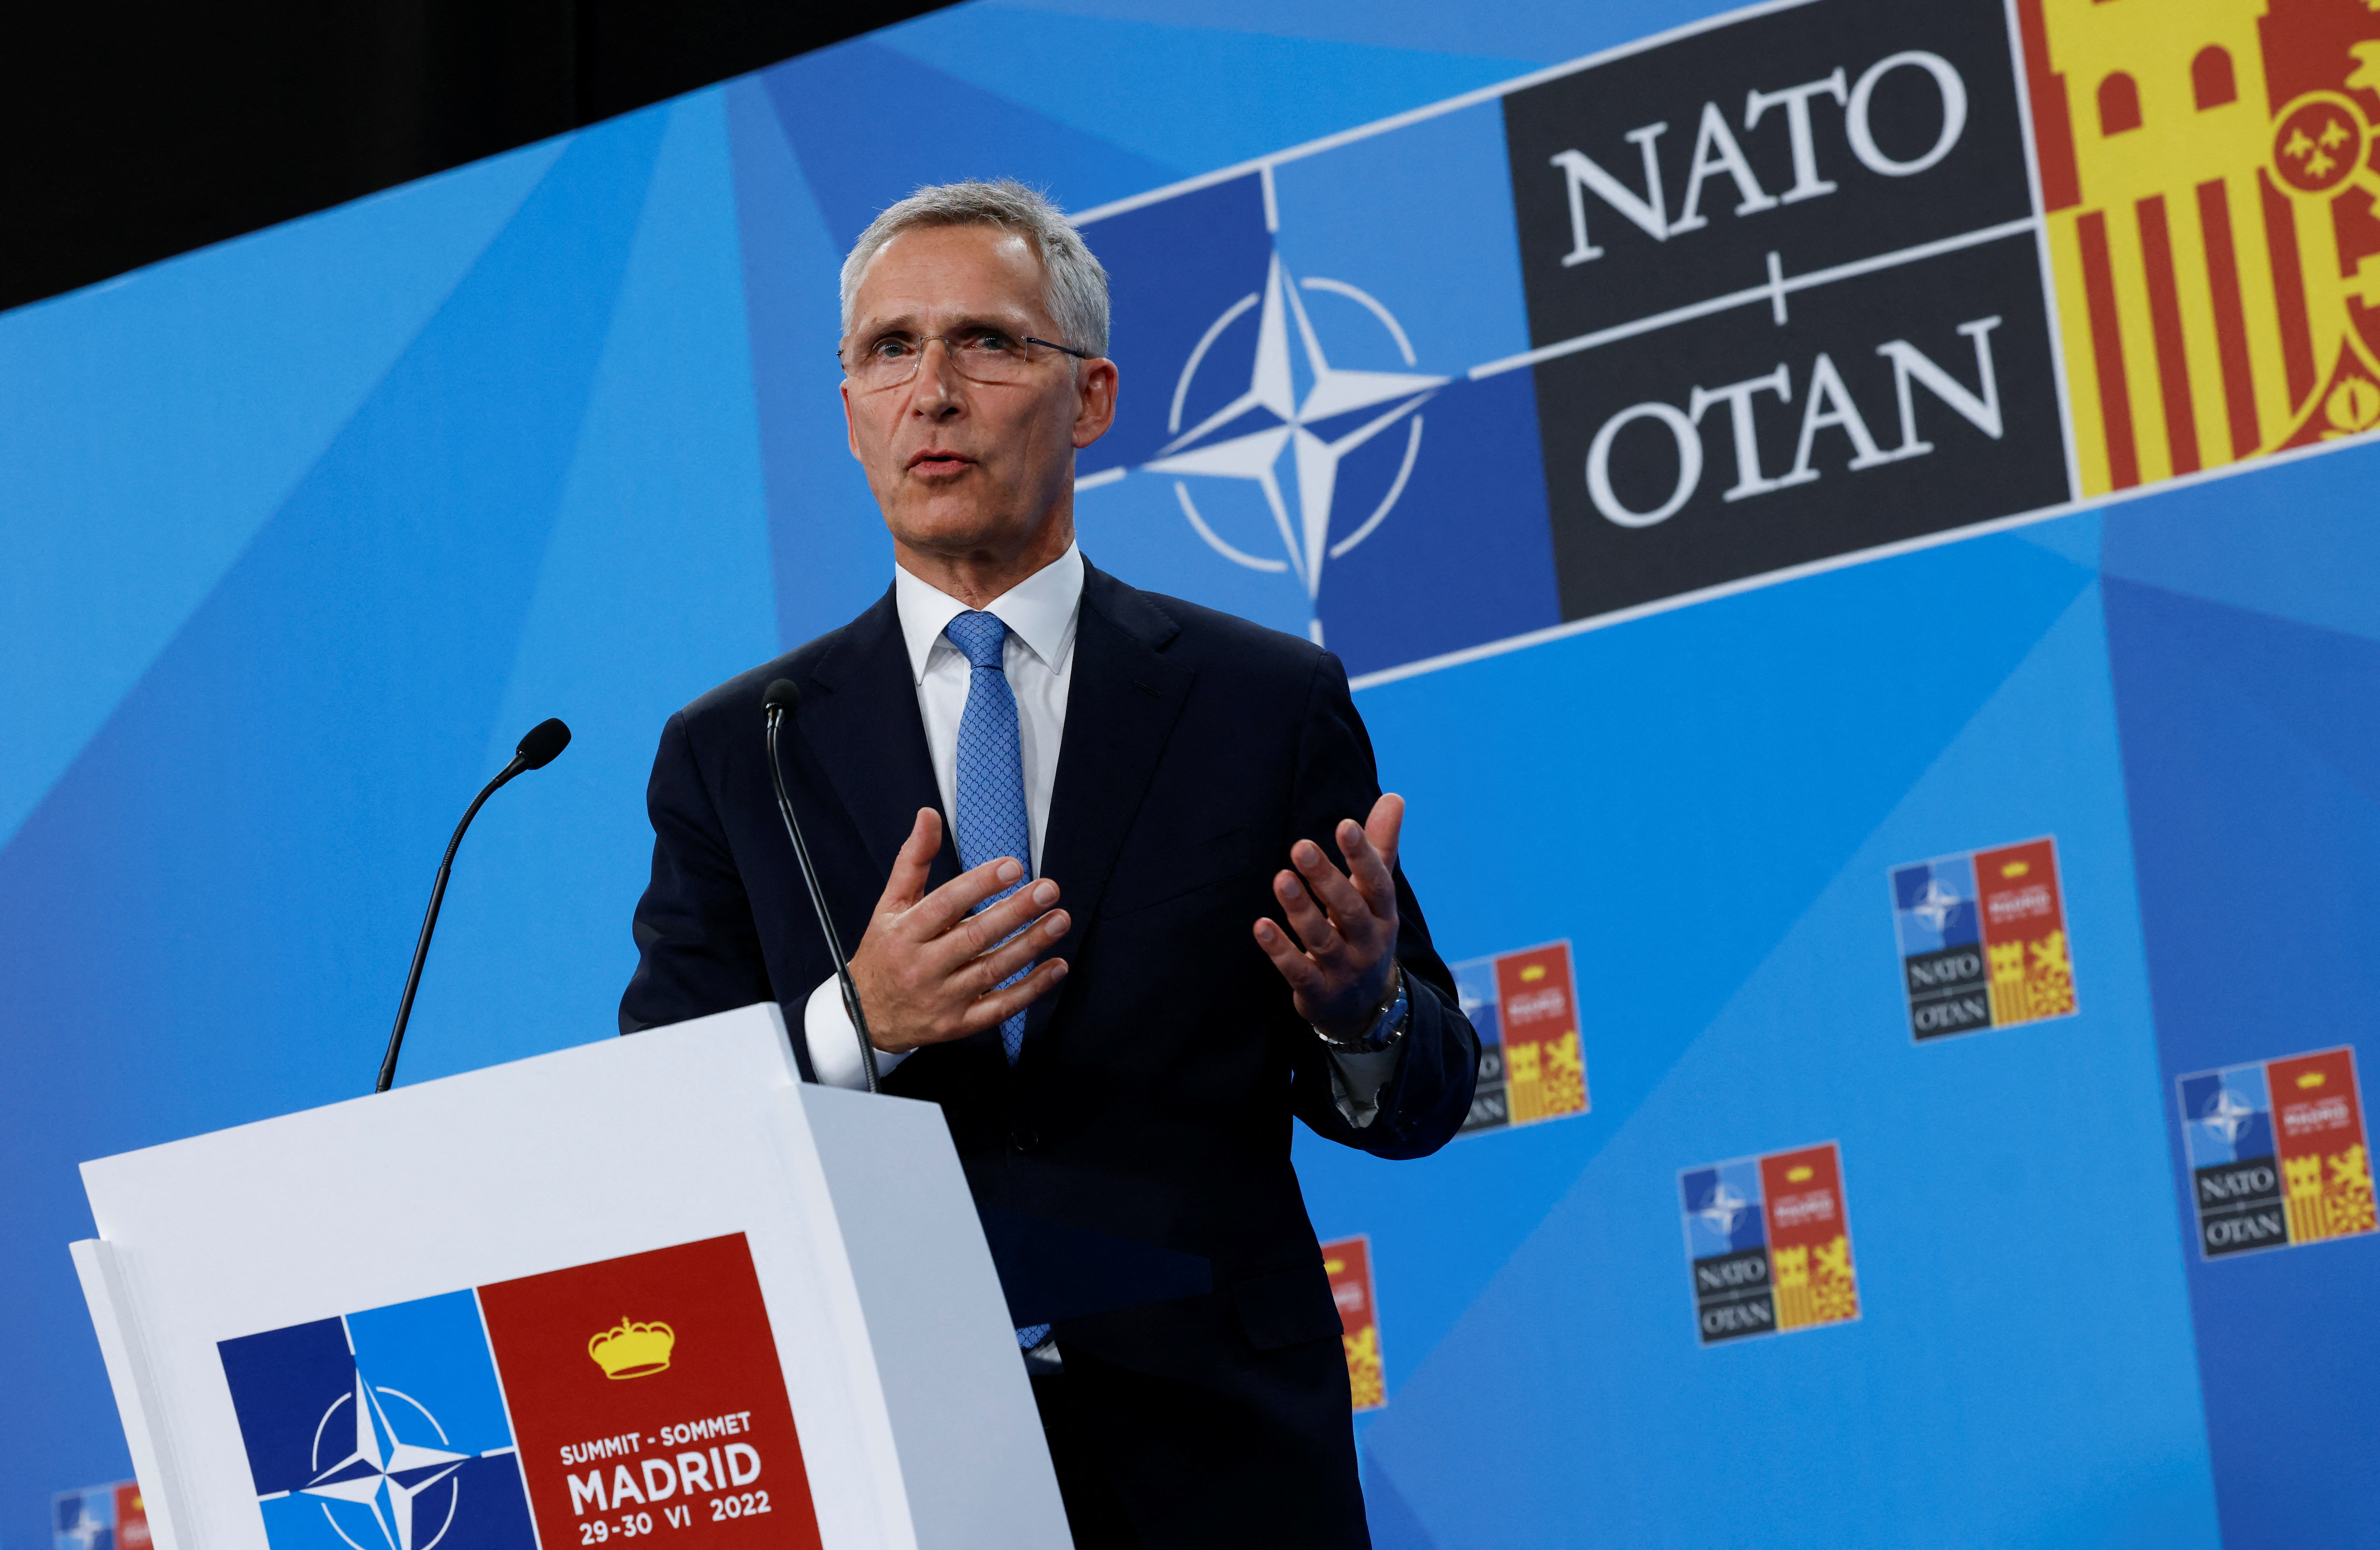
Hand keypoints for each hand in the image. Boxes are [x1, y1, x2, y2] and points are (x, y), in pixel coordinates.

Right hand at [846, 808, 1068, 1053]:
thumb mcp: (890, 905)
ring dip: (1030, 945)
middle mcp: (923, 967)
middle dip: (1015, 911)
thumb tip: (928, 816)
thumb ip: (913, 860)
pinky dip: (1031, 989)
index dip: (980, 884)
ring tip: (1059, 920)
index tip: (1013, 867)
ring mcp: (942, 998)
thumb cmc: (884, 953)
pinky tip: (1056, 967)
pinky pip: (1000, 1007)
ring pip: (992, 970)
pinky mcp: (958, 1024)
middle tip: (1048, 890)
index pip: (946, 904)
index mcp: (905, 933)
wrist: (865, 1017)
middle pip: (974, 936)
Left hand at [1252, 793, 1403, 1041]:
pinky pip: (1299, 971)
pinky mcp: (1319, 993)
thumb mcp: (1375, 897)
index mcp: (1383, 915)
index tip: (1345, 825)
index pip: (1377, 883)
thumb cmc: (1364, 934)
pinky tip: (1260, 926)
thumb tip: (1393, 797)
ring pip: (1322, 940)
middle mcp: (1368, 942)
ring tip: (1280, 878)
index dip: (1363, 855)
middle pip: (1349, 909)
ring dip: (1300, 909)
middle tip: (1301, 846)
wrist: (1363, 1008)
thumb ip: (1379, 848)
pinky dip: (1280, 950)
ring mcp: (1345, 970)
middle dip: (1326, 878)